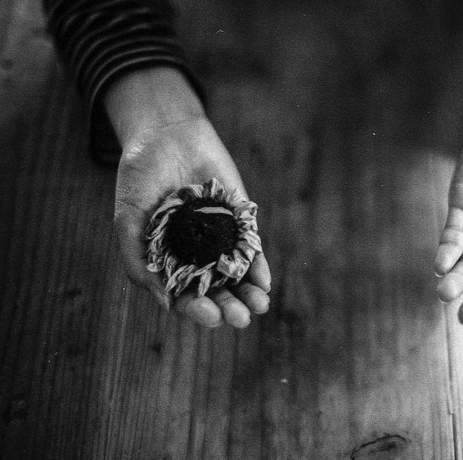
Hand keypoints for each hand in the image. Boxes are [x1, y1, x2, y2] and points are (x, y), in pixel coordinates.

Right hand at [107, 68, 270, 328]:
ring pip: (236, 275)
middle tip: (239, 318)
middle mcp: (194, 256)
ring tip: (258, 307)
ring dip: (248, 294)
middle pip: (215, 291)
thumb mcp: (129, 220)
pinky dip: (259, 267)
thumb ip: (140, 261)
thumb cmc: (139, 178)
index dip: (196, 309)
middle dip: (228, 307)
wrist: (166, 135)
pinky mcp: (240, 221)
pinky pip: (251, 249)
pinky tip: (265, 283)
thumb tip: (166, 303)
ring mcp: (219, 239)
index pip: (184, 295)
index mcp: (167, 261)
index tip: (209, 315)